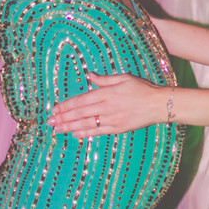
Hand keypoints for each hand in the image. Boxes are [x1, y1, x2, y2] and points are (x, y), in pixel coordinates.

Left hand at [50, 71, 170, 136]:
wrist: (158, 104)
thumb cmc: (142, 88)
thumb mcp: (123, 78)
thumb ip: (104, 79)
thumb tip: (90, 75)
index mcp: (106, 93)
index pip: (80, 100)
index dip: (66, 105)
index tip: (55, 109)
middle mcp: (106, 107)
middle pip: (79, 113)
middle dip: (63, 117)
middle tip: (50, 121)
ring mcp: (111, 119)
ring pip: (85, 123)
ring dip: (69, 126)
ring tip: (57, 128)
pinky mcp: (117, 128)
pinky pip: (98, 131)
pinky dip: (85, 132)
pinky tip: (75, 133)